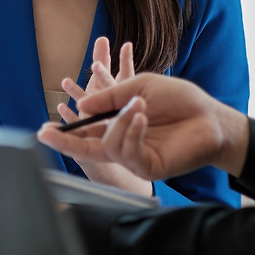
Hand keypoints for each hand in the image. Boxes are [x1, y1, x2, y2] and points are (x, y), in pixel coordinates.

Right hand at [38, 73, 250, 179]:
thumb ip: (110, 97)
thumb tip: (81, 106)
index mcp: (119, 127)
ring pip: (109, 146)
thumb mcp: (139, 87)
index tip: (44, 129)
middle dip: (65, 142)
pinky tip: (141, 117)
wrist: (211, 115)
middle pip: (86, 150)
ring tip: (138, 105)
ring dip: (119, 122)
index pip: (86, 134)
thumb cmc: (179, 100)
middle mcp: (124, 144)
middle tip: (46, 134)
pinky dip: (131, 131)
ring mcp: (136, 157)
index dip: (65, 133)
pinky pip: (129, 152)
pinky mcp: (150, 166)